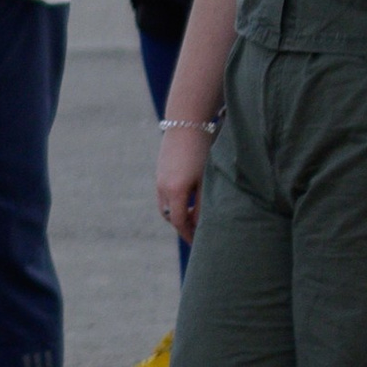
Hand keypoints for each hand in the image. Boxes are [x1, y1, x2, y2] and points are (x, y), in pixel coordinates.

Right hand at [157, 124, 209, 240]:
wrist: (187, 122)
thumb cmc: (203, 151)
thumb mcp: (207, 180)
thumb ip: (204, 203)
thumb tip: (203, 223)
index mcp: (175, 192)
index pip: (180, 222)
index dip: (189, 234)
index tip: (198, 243)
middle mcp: (163, 188)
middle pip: (170, 216)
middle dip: (183, 225)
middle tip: (197, 232)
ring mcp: (159, 179)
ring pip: (166, 205)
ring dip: (178, 212)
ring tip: (194, 215)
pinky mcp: (160, 170)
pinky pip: (164, 193)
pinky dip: (175, 201)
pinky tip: (189, 197)